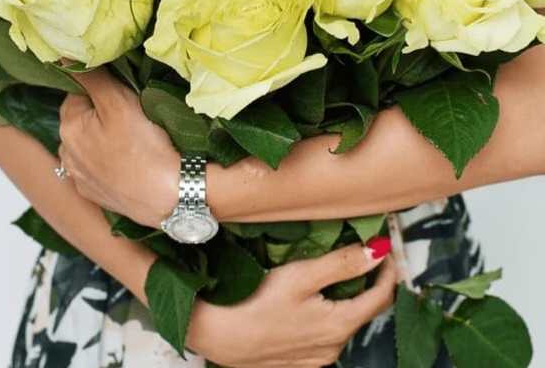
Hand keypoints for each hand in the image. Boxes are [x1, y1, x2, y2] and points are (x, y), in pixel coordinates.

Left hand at [58, 69, 178, 226]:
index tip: (126, 101)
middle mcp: (66, 155)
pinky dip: (111, 166)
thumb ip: (91, 76)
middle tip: (135, 122)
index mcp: (68, 128)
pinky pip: (99, 171)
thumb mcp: (119, 101)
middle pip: (84, 122)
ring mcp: (80, 179)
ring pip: (91, 147)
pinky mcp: (96, 197)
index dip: (104, 94)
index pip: (79, 96)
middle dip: (103, 118)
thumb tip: (62, 54)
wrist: (169, 195)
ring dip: (106, 142)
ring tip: (136, 145)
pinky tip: (131, 166)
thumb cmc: (145, 146)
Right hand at [188, 242, 396, 367]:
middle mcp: (333, 348)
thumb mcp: (302, 275)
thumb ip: (343, 264)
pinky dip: (331, 313)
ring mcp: (316, 358)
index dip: (388, 270)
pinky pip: (327, 335)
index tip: (385, 246)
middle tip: (363, 253)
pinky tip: (315, 299)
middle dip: (369, 281)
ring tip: (338, 272)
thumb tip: (378, 250)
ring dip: (349, 297)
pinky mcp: (299, 361)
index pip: (380, 296)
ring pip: (345, 322)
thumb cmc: (255, 299)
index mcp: (339, 326)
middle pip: (364, 310)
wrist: (215, 333)